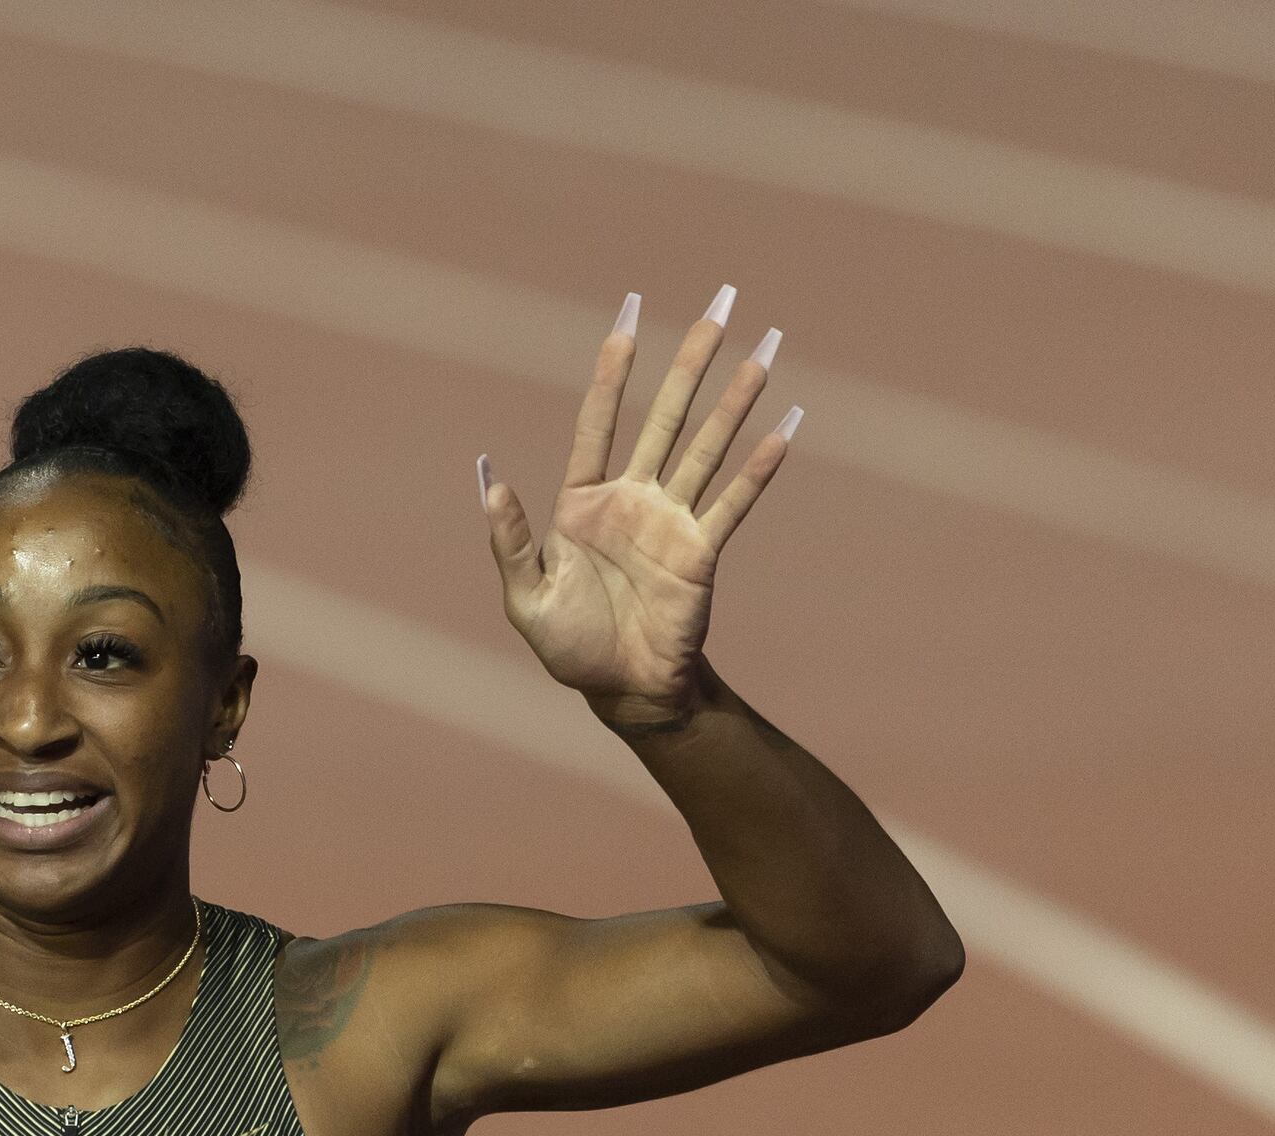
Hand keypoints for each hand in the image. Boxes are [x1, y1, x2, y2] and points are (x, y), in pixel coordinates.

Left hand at [479, 286, 797, 723]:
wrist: (621, 690)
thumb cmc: (569, 646)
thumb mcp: (525, 597)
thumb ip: (509, 539)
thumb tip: (490, 478)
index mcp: (582, 504)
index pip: (598, 423)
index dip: (613, 374)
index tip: (629, 321)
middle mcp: (632, 500)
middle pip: (665, 416)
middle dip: (691, 362)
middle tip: (720, 306)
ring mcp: (671, 522)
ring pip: (707, 446)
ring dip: (736, 401)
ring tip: (764, 349)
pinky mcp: (702, 551)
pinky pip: (733, 502)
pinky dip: (758, 469)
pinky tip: (784, 429)